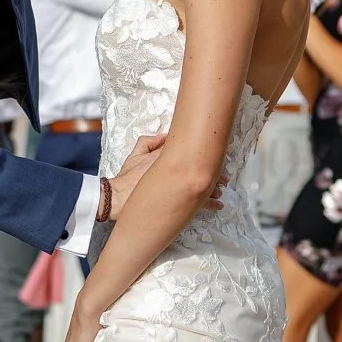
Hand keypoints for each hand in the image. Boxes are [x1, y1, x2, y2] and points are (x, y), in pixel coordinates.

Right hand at [105, 132, 225, 218]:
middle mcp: (177, 172)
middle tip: (224, 173)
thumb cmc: (126, 178)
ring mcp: (179, 189)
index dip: (203, 151)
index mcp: (167, 157)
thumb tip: (164, 136)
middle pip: (202, 168)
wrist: (118, 199)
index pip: (190, 150)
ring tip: (223, 187)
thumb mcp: (134, 155)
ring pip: (204, 185)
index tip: (213, 151)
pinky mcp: (178, 204)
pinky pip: (200, 203)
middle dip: (215, 169)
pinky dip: (210, 204)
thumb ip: (148, 142)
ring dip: (215, 186)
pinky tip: (219, 205)